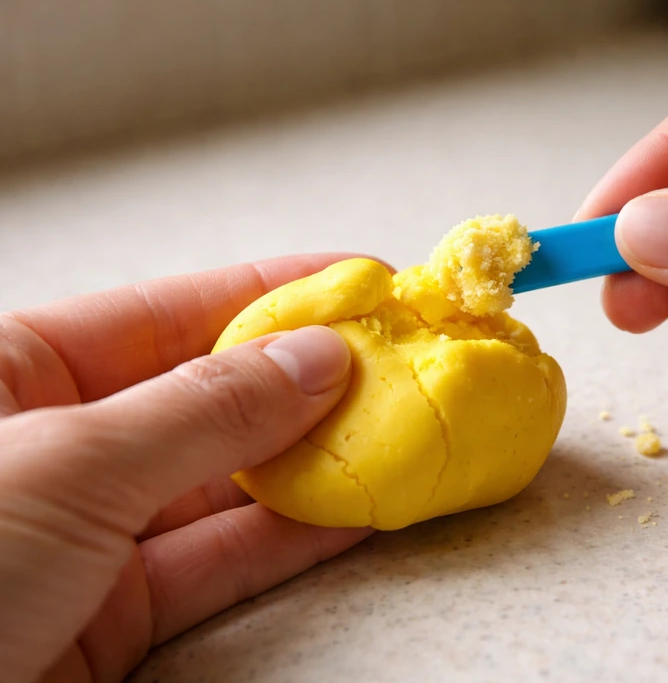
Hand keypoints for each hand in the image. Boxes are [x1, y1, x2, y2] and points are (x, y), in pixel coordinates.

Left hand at [0, 255, 373, 682]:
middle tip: (395, 362)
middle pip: (205, 397)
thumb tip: (314, 356)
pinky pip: (216, 561)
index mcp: (9, 376)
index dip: (268, 292)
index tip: (355, 281)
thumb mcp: (67, 465)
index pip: (167, 314)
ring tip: (395, 432)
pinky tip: (352, 507)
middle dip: (304, 380)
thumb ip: (204, 411)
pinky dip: (289, 536)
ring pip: (222, 482)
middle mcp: (52, 449)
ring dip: (312, 460)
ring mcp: (83, 537)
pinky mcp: (109, 621)